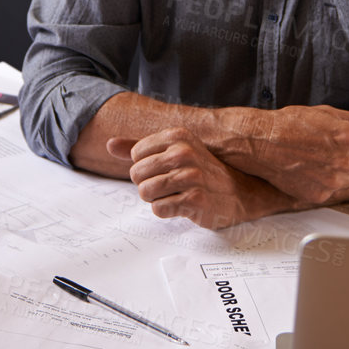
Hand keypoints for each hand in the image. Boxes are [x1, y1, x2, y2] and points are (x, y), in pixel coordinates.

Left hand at [108, 129, 288, 229]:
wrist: (238, 192)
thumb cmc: (200, 171)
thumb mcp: (173, 151)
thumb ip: (139, 147)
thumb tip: (109, 145)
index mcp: (177, 136)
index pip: (135, 155)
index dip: (145, 167)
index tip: (164, 169)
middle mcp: (184, 153)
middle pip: (137, 175)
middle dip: (148, 184)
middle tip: (170, 185)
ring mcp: (191, 176)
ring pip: (145, 193)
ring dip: (156, 199)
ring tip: (175, 195)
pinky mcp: (195, 200)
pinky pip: (159, 209)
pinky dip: (166, 211)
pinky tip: (182, 205)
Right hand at [221, 104, 348, 202]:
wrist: (261, 143)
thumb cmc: (292, 124)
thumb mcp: (327, 113)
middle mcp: (344, 161)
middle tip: (330, 148)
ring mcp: (332, 181)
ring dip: (340, 171)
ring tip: (317, 158)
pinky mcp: (319, 195)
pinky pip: (332, 191)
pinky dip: (324, 183)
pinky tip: (308, 170)